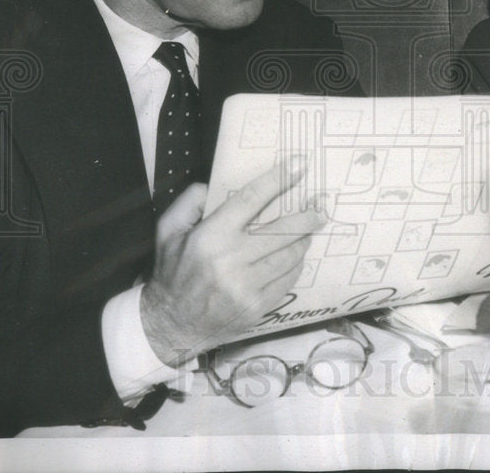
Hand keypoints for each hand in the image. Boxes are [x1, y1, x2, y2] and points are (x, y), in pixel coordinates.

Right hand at [140, 155, 323, 365]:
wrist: (172, 324)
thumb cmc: (173, 272)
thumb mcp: (168, 232)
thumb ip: (189, 202)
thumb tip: (212, 185)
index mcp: (211, 236)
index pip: (251, 199)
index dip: (278, 179)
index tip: (300, 164)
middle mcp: (231, 260)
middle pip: (282, 230)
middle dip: (307, 216)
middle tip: (321, 206)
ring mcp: (247, 287)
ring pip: (289, 256)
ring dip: (303, 240)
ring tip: (308, 231)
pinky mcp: (257, 307)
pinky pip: (287, 280)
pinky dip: (295, 266)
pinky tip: (294, 258)